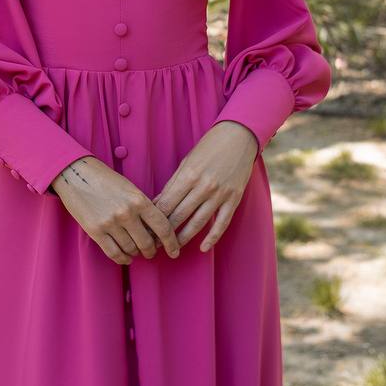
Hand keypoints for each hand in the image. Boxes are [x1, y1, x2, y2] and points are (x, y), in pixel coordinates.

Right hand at [51, 155, 181, 264]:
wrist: (76, 174)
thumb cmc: (106, 180)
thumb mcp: (130, 189)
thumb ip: (144, 207)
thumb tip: (157, 231)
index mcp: (139, 199)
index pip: (163, 227)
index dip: (172, 242)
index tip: (174, 251)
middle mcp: (127, 213)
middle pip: (148, 243)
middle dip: (151, 251)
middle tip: (151, 251)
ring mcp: (111, 223)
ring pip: (131, 249)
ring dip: (136, 253)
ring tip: (136, 251)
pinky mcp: (96, 231)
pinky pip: (114, 253)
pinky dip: (123, 259)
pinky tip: (126, 257)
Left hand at [152, 121, 258, 251]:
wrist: (238, 136)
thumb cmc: (209, 147)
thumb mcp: (187, 162)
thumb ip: (173, 184)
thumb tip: (157, 203)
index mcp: (189, 175)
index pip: (167, 203)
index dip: (155, 219)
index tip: (147, 230)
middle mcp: (204, 186)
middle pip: (180, 215)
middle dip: (165, 232)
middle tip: (155, 244)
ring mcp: (220, 193)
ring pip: (199, 222)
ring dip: (184, 237)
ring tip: (174, 249)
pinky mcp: (234, 198)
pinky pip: (222, 222)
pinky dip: (213, 237)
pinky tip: (203, 248)